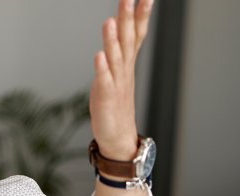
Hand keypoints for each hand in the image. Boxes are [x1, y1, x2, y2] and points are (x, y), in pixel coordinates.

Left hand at [89, 0, 153, 159]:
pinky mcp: (105, 98)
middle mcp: (124, 70)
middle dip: (128, 18)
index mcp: (127, 63)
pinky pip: (103, 81)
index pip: (137, 34)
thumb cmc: (115, 104)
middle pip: (128, 40)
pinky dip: (101, 68)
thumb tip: (118, 27)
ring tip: (110, 21)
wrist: (117, 136)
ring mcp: (116, 83)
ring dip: (113, 39)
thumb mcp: (118, 73)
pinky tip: (98, 56)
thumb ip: (119, 51)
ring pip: (115, 57)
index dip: (141, 14)